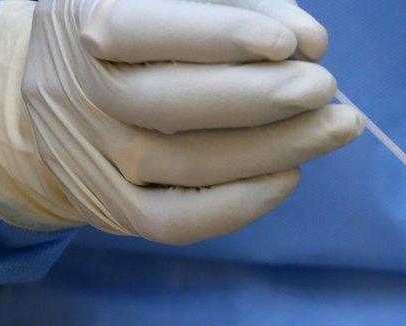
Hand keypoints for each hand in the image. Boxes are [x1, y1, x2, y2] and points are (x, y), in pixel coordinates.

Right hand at [0, 0, 361, 243]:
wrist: (70, 92)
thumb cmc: (151, 27)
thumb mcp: (177, 1)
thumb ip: (242, 6)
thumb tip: (311, 44)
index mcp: (81, 18)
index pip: (133, 27)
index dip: (216, 35)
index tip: (289, 43)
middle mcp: (73, 90)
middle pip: (164, 104)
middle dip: (260, 97)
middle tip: (325, 87)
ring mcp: (90, 154)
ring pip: (180, 164)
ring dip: (273, 148)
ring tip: (336, 127)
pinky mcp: (111, 206)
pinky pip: (173, 222)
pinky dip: (239, 205)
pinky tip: (290, 175)